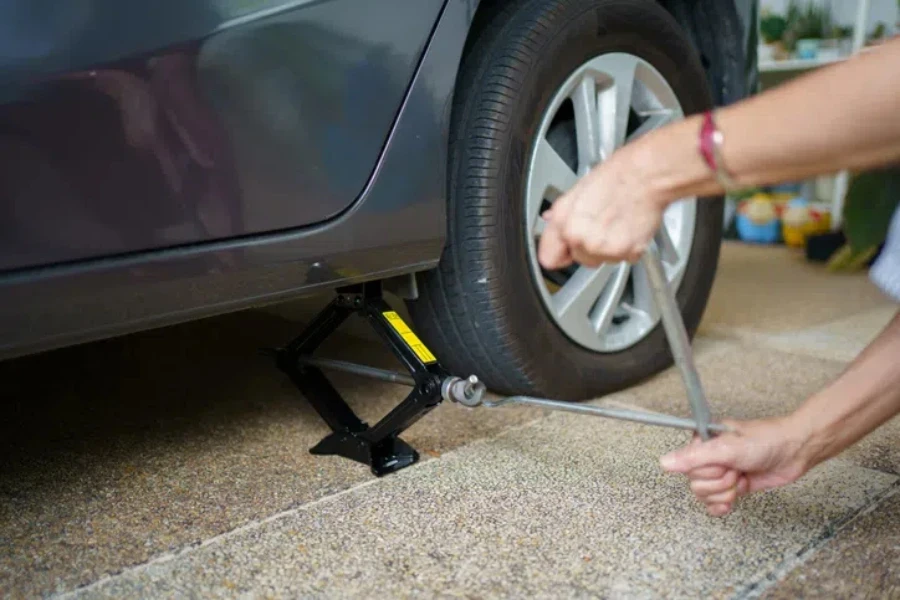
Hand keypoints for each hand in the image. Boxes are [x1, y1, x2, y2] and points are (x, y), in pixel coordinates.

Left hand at [538, 143, 668, 268]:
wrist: (647, 175)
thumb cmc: (616, 176)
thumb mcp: (576, 190)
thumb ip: (560, 213)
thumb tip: (550, 222)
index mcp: (565, 224)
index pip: (550, 259)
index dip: (560, 251)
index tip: (567, 247)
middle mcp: (583, 240)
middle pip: (580, 259)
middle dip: (588, 246)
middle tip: (601, 224)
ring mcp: (606, 249)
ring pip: (603, 260)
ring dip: (609, 247)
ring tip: (616, 223)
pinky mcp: (628, 252)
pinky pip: (624, 258)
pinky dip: (628, 247)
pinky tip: (628, 227)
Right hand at [659, 417, 813, 516]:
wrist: (794, 451)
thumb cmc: (764, 441)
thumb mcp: (727, 448)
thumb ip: (694, 457)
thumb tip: (664, 463)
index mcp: (701, 442)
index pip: (686, 467)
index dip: (706, 471)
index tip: (724, 465)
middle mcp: (707, 457)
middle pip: (695, 484)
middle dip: (719, 482)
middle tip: (737, 469)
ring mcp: (720, 473)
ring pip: (705, 495)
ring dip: (725, 492)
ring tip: (741, 478)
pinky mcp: (732, 486)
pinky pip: (713, 504)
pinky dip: (722, 505)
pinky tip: (731, 501)